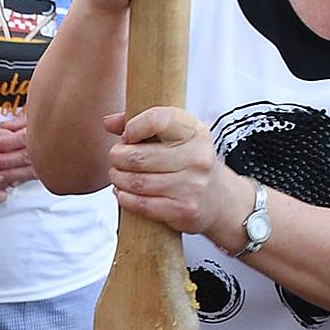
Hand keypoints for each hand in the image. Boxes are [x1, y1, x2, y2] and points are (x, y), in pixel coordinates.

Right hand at [0, 121, 24, 201]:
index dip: (21, 147)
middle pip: (13, 160)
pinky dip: (1, 195)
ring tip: (7, 178)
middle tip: (18, 168)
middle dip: (18, 165)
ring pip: (8, 178)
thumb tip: (16, 136)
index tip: (23, 152)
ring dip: (10, 180)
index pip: (14, 140)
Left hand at [103, 105, 251, 241]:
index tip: (127, 135)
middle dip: (118, 157)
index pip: (157, 120)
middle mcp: (197, 157)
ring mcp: (192, 185)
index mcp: (194, 132)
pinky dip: (125, 198)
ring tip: (117, 175)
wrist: (221, 199)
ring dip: (118, 178)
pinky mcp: (184, 209)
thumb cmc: (190, 162)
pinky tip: (123, 192)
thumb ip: (141, 124)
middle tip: (116, 158)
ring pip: (137, 182)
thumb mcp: (175, 136)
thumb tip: (109, 122)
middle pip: (138, 156)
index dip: (133, 126)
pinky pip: (142, 204)